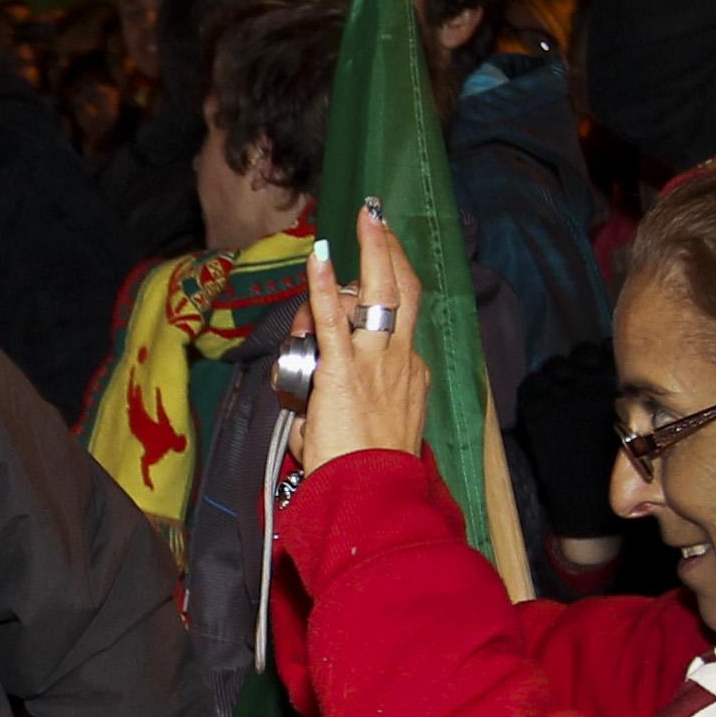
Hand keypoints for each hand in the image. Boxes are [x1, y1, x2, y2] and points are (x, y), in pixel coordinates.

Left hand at [297, 201, 428, 473]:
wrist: (371, 498)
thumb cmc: (366, 475)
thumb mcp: (362, 433)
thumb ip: (337, 409)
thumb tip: (305, 406)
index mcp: (410, 373)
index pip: (398, 321)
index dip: (371, 296)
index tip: (361, 279)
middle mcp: (399, 359)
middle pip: (404, 289)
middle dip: (389, 248)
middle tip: (375, 218)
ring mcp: (375, 361)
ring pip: (375, 292)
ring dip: (353, 264)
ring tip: (351, 237)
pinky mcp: (343, 371)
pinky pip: (332, 318)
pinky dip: (322, 282)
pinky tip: (319, 252)